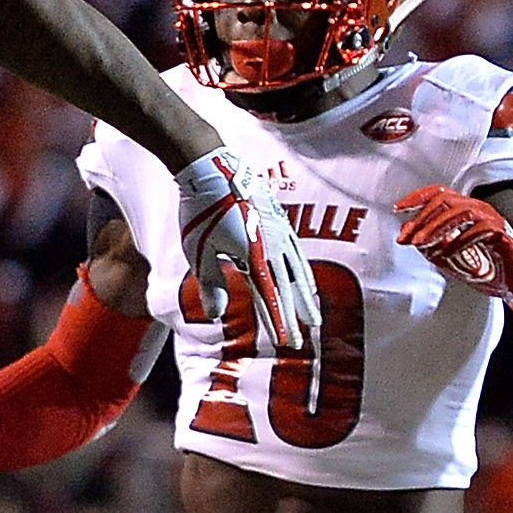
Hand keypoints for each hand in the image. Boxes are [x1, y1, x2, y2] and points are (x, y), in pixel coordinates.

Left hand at [175, 149, 315, 351]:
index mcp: (253, 256)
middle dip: (295, 316)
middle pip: (288, 288)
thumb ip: (211, 284)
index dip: (279, 322)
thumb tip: (216, 315)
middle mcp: (272, 246)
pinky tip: (306, 281)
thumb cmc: (201, 212)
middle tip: (303, 341)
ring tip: (313, 317)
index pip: (270, 297)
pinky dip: (304, 271)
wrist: (213, 169)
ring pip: (298, 271)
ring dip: (305, 297)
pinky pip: (297, 253)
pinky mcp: (280, 221)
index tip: (287, 342)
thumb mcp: (199, 251)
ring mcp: (280, 232)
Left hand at [397, 186, 512, 308]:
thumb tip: (409, 238)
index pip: (439, 193)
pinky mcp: (504, 235)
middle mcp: (479, 209)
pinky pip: (482, 229)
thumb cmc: (487, 267)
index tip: (398, 209)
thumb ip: (431, 246)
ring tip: (421, 244)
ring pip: (462, 211)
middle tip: (408, 238)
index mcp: (465, 210)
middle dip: (422, 218)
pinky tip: (449, 252)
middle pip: (446, 199)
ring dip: (437, 228)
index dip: (417, 197)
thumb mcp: (450, 257)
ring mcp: (493, 220)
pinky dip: (462, 239)